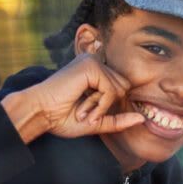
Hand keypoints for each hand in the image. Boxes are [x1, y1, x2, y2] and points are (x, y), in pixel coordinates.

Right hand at [3, 54, 143, 142]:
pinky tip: (83, 107)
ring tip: (81, 109)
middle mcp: (94, 62)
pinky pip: (111, 90)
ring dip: (101, 107)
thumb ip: (117, 120)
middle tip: (83, 111)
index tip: (86, 113)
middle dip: (106, 105)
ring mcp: (92, 62)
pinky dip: (100, 105)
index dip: (107, 106)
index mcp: (94, 70)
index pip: (121, 87)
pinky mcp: (90, 67)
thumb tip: (142, 119)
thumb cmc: (61, 117)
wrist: (39, 113)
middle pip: (124, 87)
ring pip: (119, 89)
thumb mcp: (95, 121)